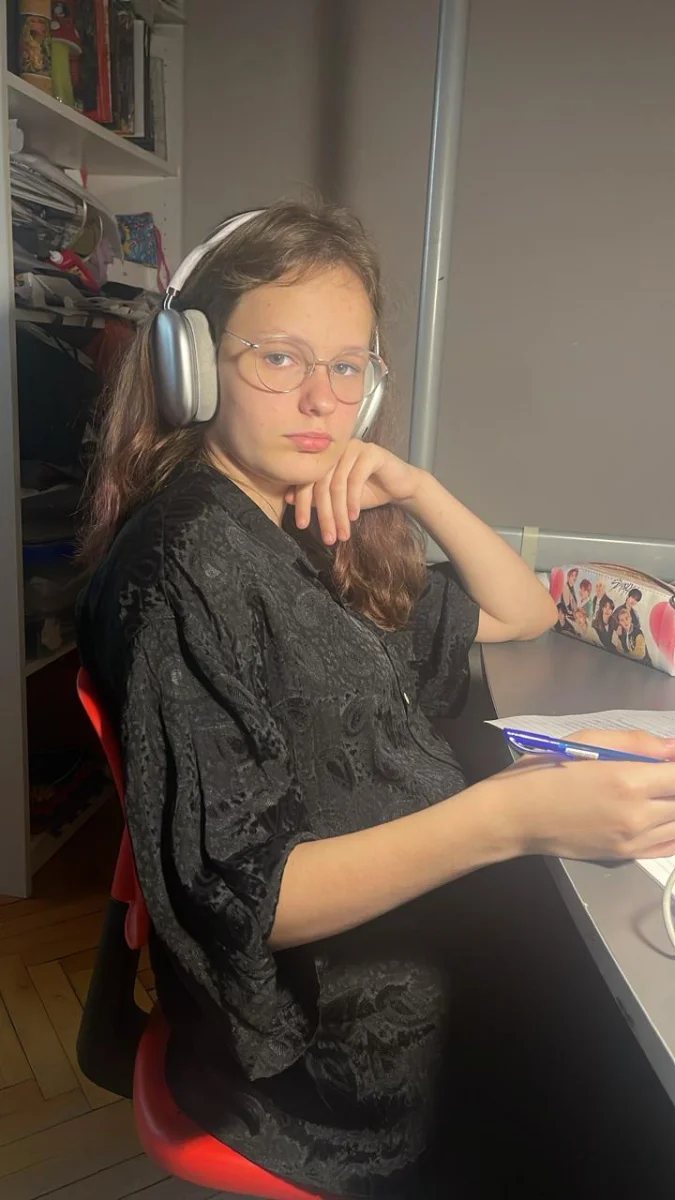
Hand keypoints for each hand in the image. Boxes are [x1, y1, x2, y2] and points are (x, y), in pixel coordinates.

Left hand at [286, 441, 422, 544]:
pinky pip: (355, 478)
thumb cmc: (367, 492)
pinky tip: (353, 517)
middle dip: (324, 514)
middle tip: (327, 537)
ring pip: (338, 484)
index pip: (306, 479)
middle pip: (321, 483)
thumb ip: (316, 497)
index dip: (303, 503)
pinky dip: (353, 501)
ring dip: (338, 513)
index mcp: (324, 457)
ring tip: (342, 534)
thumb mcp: (337, 499)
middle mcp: (336, 449)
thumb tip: (289, 499)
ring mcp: (353, 448)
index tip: (301, 526)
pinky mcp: (371, 452)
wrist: (399, 487)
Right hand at [501, 730, 674, 859]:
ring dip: (673, 805)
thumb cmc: (545, 770)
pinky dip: (674, 830)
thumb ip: (636, 742)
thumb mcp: (586, 740)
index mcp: (629, 781)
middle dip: (674, 783)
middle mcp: (638, 815)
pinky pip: (669, 847)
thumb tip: (673, 748)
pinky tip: (664, 815)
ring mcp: (633, 840)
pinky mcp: (626, 856)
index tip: (671, 759)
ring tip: (659, 791)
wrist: (516, 816)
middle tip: (663, 774)